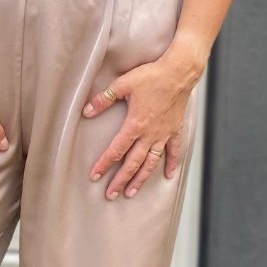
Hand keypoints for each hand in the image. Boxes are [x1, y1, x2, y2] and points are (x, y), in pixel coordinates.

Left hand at [81, 52, 204, 199]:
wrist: (179, 71)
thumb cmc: (151, 76)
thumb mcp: (122, 84)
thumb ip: (103, 99)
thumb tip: (86, 111)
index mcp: (135, 124)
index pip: (116, 150)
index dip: (104, 164)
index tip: (95, 176)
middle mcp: (150, 134)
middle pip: (133, 163)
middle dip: (120, 180)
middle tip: (111, 195)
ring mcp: (164, 134)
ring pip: (151, 162)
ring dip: (141, 179)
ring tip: (132, 192)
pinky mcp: (175, 130)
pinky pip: (174, 151)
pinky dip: (171, 164)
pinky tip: (167, 176)